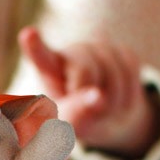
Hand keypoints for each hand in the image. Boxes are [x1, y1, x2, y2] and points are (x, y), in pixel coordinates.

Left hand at [18, 26, 159, 158]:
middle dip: (90, 97)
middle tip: (89, 112)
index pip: (40, 56)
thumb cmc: (77, 119)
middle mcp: (72, 52)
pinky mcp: (122, 52)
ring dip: (114, 101)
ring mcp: (99, 49)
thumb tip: (98, 97)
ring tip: (104, 109)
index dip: (34, 46)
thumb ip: (77, 114)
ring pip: (114, 72)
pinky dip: (129, 94)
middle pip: (85, 71)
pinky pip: (131, 70)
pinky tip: (119, 100)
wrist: (105, 117)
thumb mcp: (70, 124)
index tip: (28, 35)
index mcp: (49, 70)